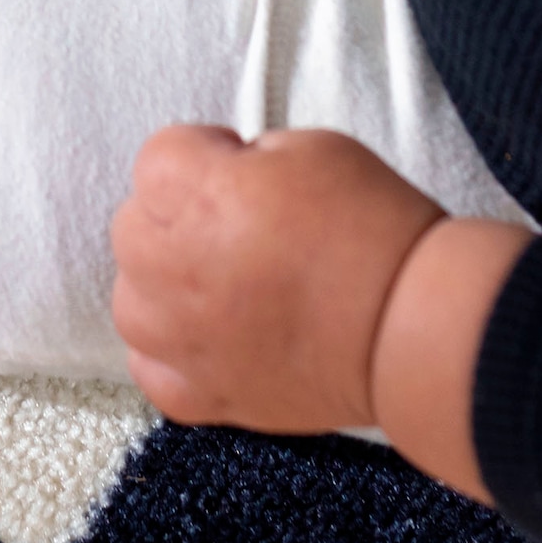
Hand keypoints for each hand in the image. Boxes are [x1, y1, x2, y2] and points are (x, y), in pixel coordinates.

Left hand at [110, 125, 442, 432]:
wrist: (411, 327)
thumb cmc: (372, 229)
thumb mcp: (310, 148)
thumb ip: (246, 157)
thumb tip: (226, 175)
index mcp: (195, 192)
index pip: (157, 158)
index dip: (205, 155)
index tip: (241, 167)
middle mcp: (171, 263)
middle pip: (133, 224)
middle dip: (178, 215)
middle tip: (237, 225)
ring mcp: (181, 336)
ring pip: (130, 299)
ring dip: (163, 284)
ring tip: (222, 283)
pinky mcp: (203, 394)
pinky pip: (150, 369)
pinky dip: (170, 353)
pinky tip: (212, 336)